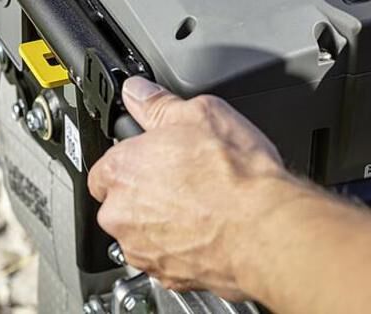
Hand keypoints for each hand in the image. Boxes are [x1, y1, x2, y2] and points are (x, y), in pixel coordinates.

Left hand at [88, 77, 291, 299]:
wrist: (266, 229)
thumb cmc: (235, 176)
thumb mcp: (199, 113)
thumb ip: (158, 104)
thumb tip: (139, 93)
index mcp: (120, 171)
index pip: (104, 166)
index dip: (133, 158)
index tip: (154, 155)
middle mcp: (121, 215)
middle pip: (121, 201)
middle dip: (146, 191)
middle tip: (184, 176)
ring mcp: (142, 250)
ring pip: (142, 232)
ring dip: (162, 220)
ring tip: (201, 203)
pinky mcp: (167, 277)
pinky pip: (166, 257)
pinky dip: (182, 246)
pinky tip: (209, 228)